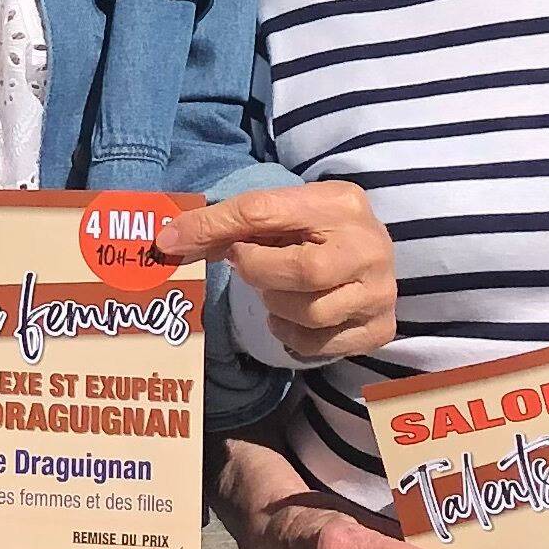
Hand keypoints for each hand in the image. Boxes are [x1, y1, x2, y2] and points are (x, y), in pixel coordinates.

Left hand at [159, 182, 396, 363]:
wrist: (367, 258)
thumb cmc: (313, 234)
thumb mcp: (278, 217)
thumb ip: (227, 225)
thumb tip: (168, 242)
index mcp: (340, 203)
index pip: (264, 211)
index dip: (214, 227)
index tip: (174, 240)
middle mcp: (371, 247)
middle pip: (304, 271)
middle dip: (260, 272)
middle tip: (250, 266)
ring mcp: (380, 292)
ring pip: (310, 313)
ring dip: (275, 306)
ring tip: (276, 289)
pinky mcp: (378, 329)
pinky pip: (316, 345)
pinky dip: (290, 334)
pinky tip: (292, 314)